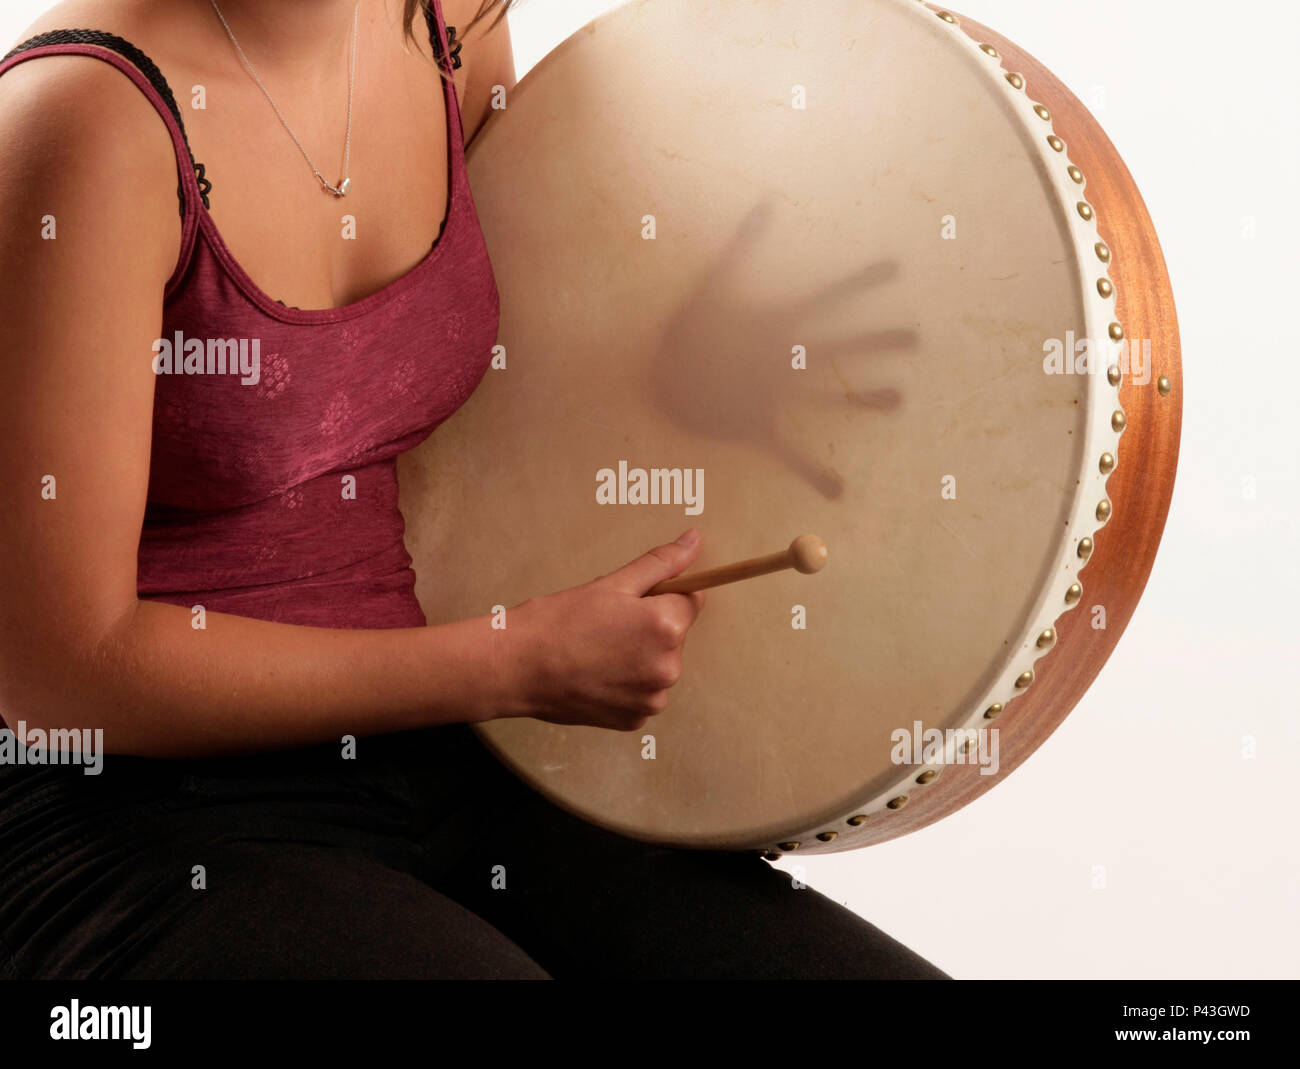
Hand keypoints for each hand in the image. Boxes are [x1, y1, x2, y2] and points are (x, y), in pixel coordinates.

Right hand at [499, 530, 707, 731]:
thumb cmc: (558, 622)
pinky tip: (596, 674)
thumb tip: (693, 541)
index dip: (662, 595)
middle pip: (675, 635)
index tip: (633, 600)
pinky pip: (642, 692)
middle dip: (650, 626)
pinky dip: (626, 683)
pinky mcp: (635, 719)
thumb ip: (660, 563)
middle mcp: (668, 667)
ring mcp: (652, 699)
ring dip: (640, 656)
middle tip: (606, 624)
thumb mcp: (611, 583)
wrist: (517, 668)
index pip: (691, 600)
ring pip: (659, 665)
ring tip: (597, 650)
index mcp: (666, 626)